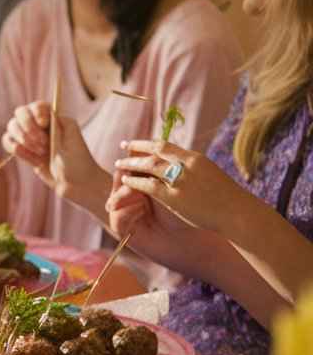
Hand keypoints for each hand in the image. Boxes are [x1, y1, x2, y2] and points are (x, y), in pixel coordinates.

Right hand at [3, 101, 107, 202]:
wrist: (76, 185)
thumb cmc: (78, 162)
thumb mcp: (71, 141)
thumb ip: (56, 125)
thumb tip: (45, 113)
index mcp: (55, 119)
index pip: (37, 106)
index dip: (36, 113)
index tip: (44, 123)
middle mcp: (40, 126)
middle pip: (20, 113)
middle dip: (27, 127)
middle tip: (42, 144)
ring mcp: (30, 138)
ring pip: (12, 127)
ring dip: (22, 141)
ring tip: (40, 154)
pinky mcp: (24, 151)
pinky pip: (9, 143)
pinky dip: (17, 151)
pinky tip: (33, 162)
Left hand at [114, 140, 249, 233]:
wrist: (237, 212)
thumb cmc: (226, 197)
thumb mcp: (209, 175)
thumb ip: (192, 169)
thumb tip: (178, 165)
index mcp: (195, 158)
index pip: (166, 145)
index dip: (148, 143)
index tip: (137, 142)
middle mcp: (187, 165)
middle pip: (155, 151)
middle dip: (136, 148)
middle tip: (122, 145)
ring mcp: (180, 180)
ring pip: (149, 166)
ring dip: (132, 164)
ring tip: (119, 164)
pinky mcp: (174, 197)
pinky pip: (148, 186)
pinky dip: (135, 181)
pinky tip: (126, 181)